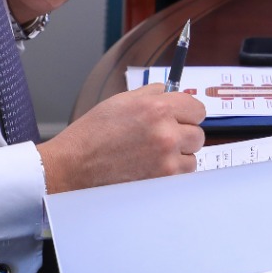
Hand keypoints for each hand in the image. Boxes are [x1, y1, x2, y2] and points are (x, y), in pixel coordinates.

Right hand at [38, 84, 204, 192]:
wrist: (73, 167)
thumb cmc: (92, 134)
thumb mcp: (120, 101)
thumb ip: (152, 94)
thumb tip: (170, 91)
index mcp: (157, 109)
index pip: (198, 108)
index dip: (188, 113)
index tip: (181, 117)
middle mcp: (166, 133)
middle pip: (198, 134)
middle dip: (183, 134)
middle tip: (162, 138)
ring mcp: (167, 160)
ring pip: (193, 157)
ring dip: (179, 156)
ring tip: (153, 155)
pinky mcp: (162, 182)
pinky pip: (182, 175)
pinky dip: (172, 173)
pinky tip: (151, 168)